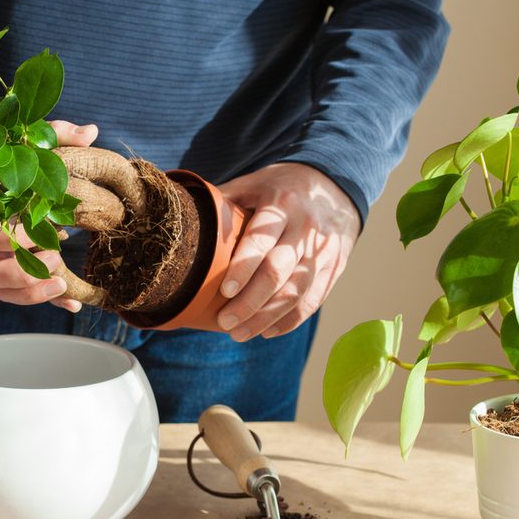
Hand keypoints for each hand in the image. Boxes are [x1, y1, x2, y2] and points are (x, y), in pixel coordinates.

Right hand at [0, 120, 97, 312]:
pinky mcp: (5, 275)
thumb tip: (91, 132)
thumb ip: (56, 134)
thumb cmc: (14, 159)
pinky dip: (46, 301)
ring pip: (0, 289)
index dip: (15, 238)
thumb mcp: (33, 142)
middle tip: (57, 258)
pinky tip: (73, 304)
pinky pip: (20, 296)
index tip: (47, 228)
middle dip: (26, 271)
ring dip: (33, 292)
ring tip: (63, 283)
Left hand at [214, 162, 360, 340]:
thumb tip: (183, 221)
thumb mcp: (253, 184)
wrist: (336, 186)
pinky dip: (290, 320)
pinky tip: (266, 331)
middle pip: (279, 272)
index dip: (243, 268)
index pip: (261, 240)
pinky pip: (313, 300)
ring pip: (297, 292)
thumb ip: (223, 202)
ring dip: (267, 318)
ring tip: (239, 334)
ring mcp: (323, 250)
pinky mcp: (334, 268)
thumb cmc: (281, 188)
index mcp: (281, 205)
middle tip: (224, 322)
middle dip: (250, 302)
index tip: (224, 291)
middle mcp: (306, 228)